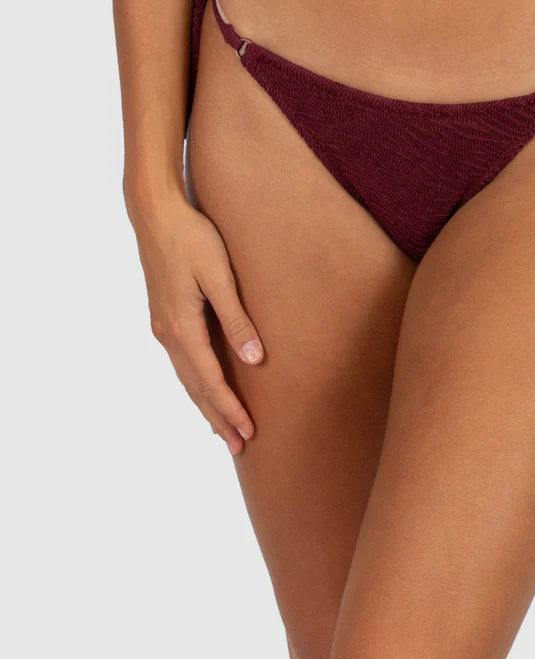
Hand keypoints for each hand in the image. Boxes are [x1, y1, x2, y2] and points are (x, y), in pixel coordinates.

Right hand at [127, 190, 264, 454]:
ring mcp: (163, 326)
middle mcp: (168, 333)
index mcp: (182, 327)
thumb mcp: (219, 276)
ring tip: (224, 430)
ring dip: (206, 405)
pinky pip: (182, 362)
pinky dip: (195, 384)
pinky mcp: (164, 317)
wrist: (155, 212)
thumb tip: (254, 359)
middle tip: (240, 447)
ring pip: (187, 377)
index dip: (230, 408)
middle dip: (218, 418)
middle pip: (196, 387)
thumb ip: (236, 318)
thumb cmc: (192, 238)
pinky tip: (204, 389)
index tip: (250, 432)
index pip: (210, 380)